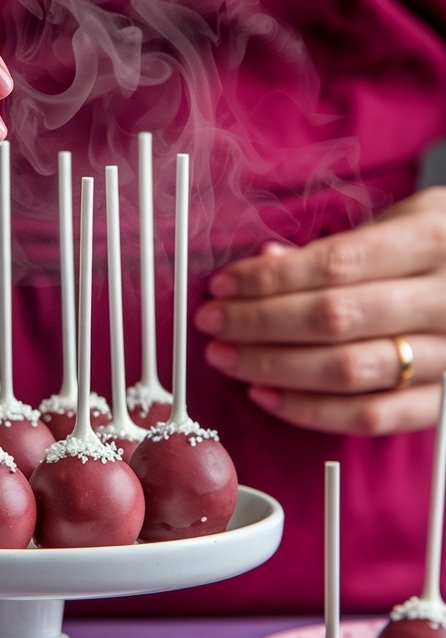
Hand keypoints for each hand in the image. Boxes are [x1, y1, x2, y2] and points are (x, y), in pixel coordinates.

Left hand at [195, 187, 445, 434]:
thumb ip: (343, 245)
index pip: (335, 265)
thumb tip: (269, 261)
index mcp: (433, 242)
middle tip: (215, 323)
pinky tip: (268, 396)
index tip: (223, 286)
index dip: (270, 280)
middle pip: (334, 319)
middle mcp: (445, 301)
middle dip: (259, 323)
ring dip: (274, 367)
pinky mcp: (444, 403)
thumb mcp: (411, 220)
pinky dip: (312, 412)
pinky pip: (372, 416)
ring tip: (228, 358)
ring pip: (348, 370)